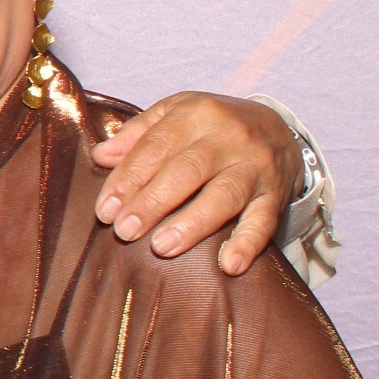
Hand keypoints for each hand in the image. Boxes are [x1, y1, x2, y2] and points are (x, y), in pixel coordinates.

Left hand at [89, 92, 302, 275]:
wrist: (278, 127)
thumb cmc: (211, 125)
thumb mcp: (174, 113)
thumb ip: (137, 134)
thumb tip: (100, 155)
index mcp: (196, 113)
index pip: (155, 147)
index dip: (128, 179)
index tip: (105, 210)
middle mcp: (228, 137)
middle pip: (186, 171)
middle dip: (152, 203)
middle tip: (125, 231)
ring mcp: (255, 165)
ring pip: (224, 195)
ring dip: (192, 224)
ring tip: (162, 247)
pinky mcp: (275, 194)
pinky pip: (264, 220)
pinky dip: (248, 243)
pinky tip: (229, 265)